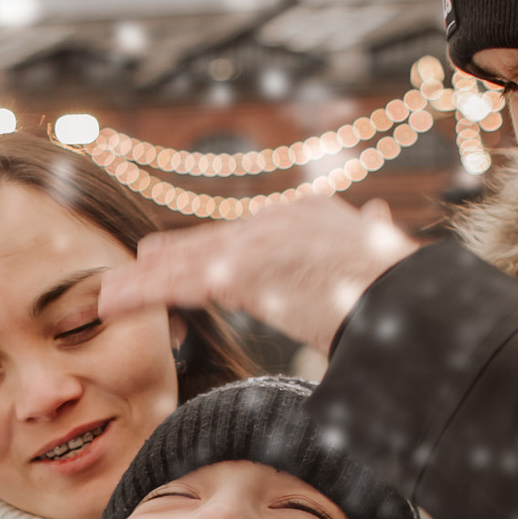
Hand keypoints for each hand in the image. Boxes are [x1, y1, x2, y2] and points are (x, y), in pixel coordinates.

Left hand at [97, 197, 416, 354]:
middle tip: (141, 259)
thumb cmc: (405, 292)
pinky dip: (143, 293)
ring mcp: (258, 244)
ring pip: (188, 263)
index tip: (197, 251)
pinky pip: (179, 285)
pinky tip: (113, 302)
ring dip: (147, 281)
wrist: (407, 300)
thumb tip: (382, 221)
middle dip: (175, 255)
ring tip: (110, 294)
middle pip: (214, 242)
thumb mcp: (388, 254)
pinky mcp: (241, 273)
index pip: (253, 232)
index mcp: (312, 216)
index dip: (220, 246)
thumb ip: (375, 236)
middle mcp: (279, 220)